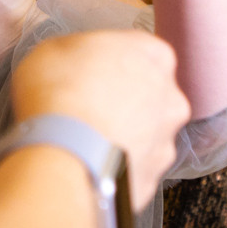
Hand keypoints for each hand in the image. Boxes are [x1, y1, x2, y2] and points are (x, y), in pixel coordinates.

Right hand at [10, 29, 188, 208]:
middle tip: (85, 106)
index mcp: (154, 56)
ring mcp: (165, 142)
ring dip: (120, 136)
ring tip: (84, 140)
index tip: (89, 70)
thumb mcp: (55, 49)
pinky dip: (114, 167)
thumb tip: (75, 64)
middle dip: (122, 100)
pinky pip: (131, 168)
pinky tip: (88, 163)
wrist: (62, 154)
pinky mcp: (152, 178)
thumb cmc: (60, 94)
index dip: (110, 61)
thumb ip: (80, 52)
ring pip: (143, 135)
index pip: (139, 52)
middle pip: (148, 95)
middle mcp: (171, 99)